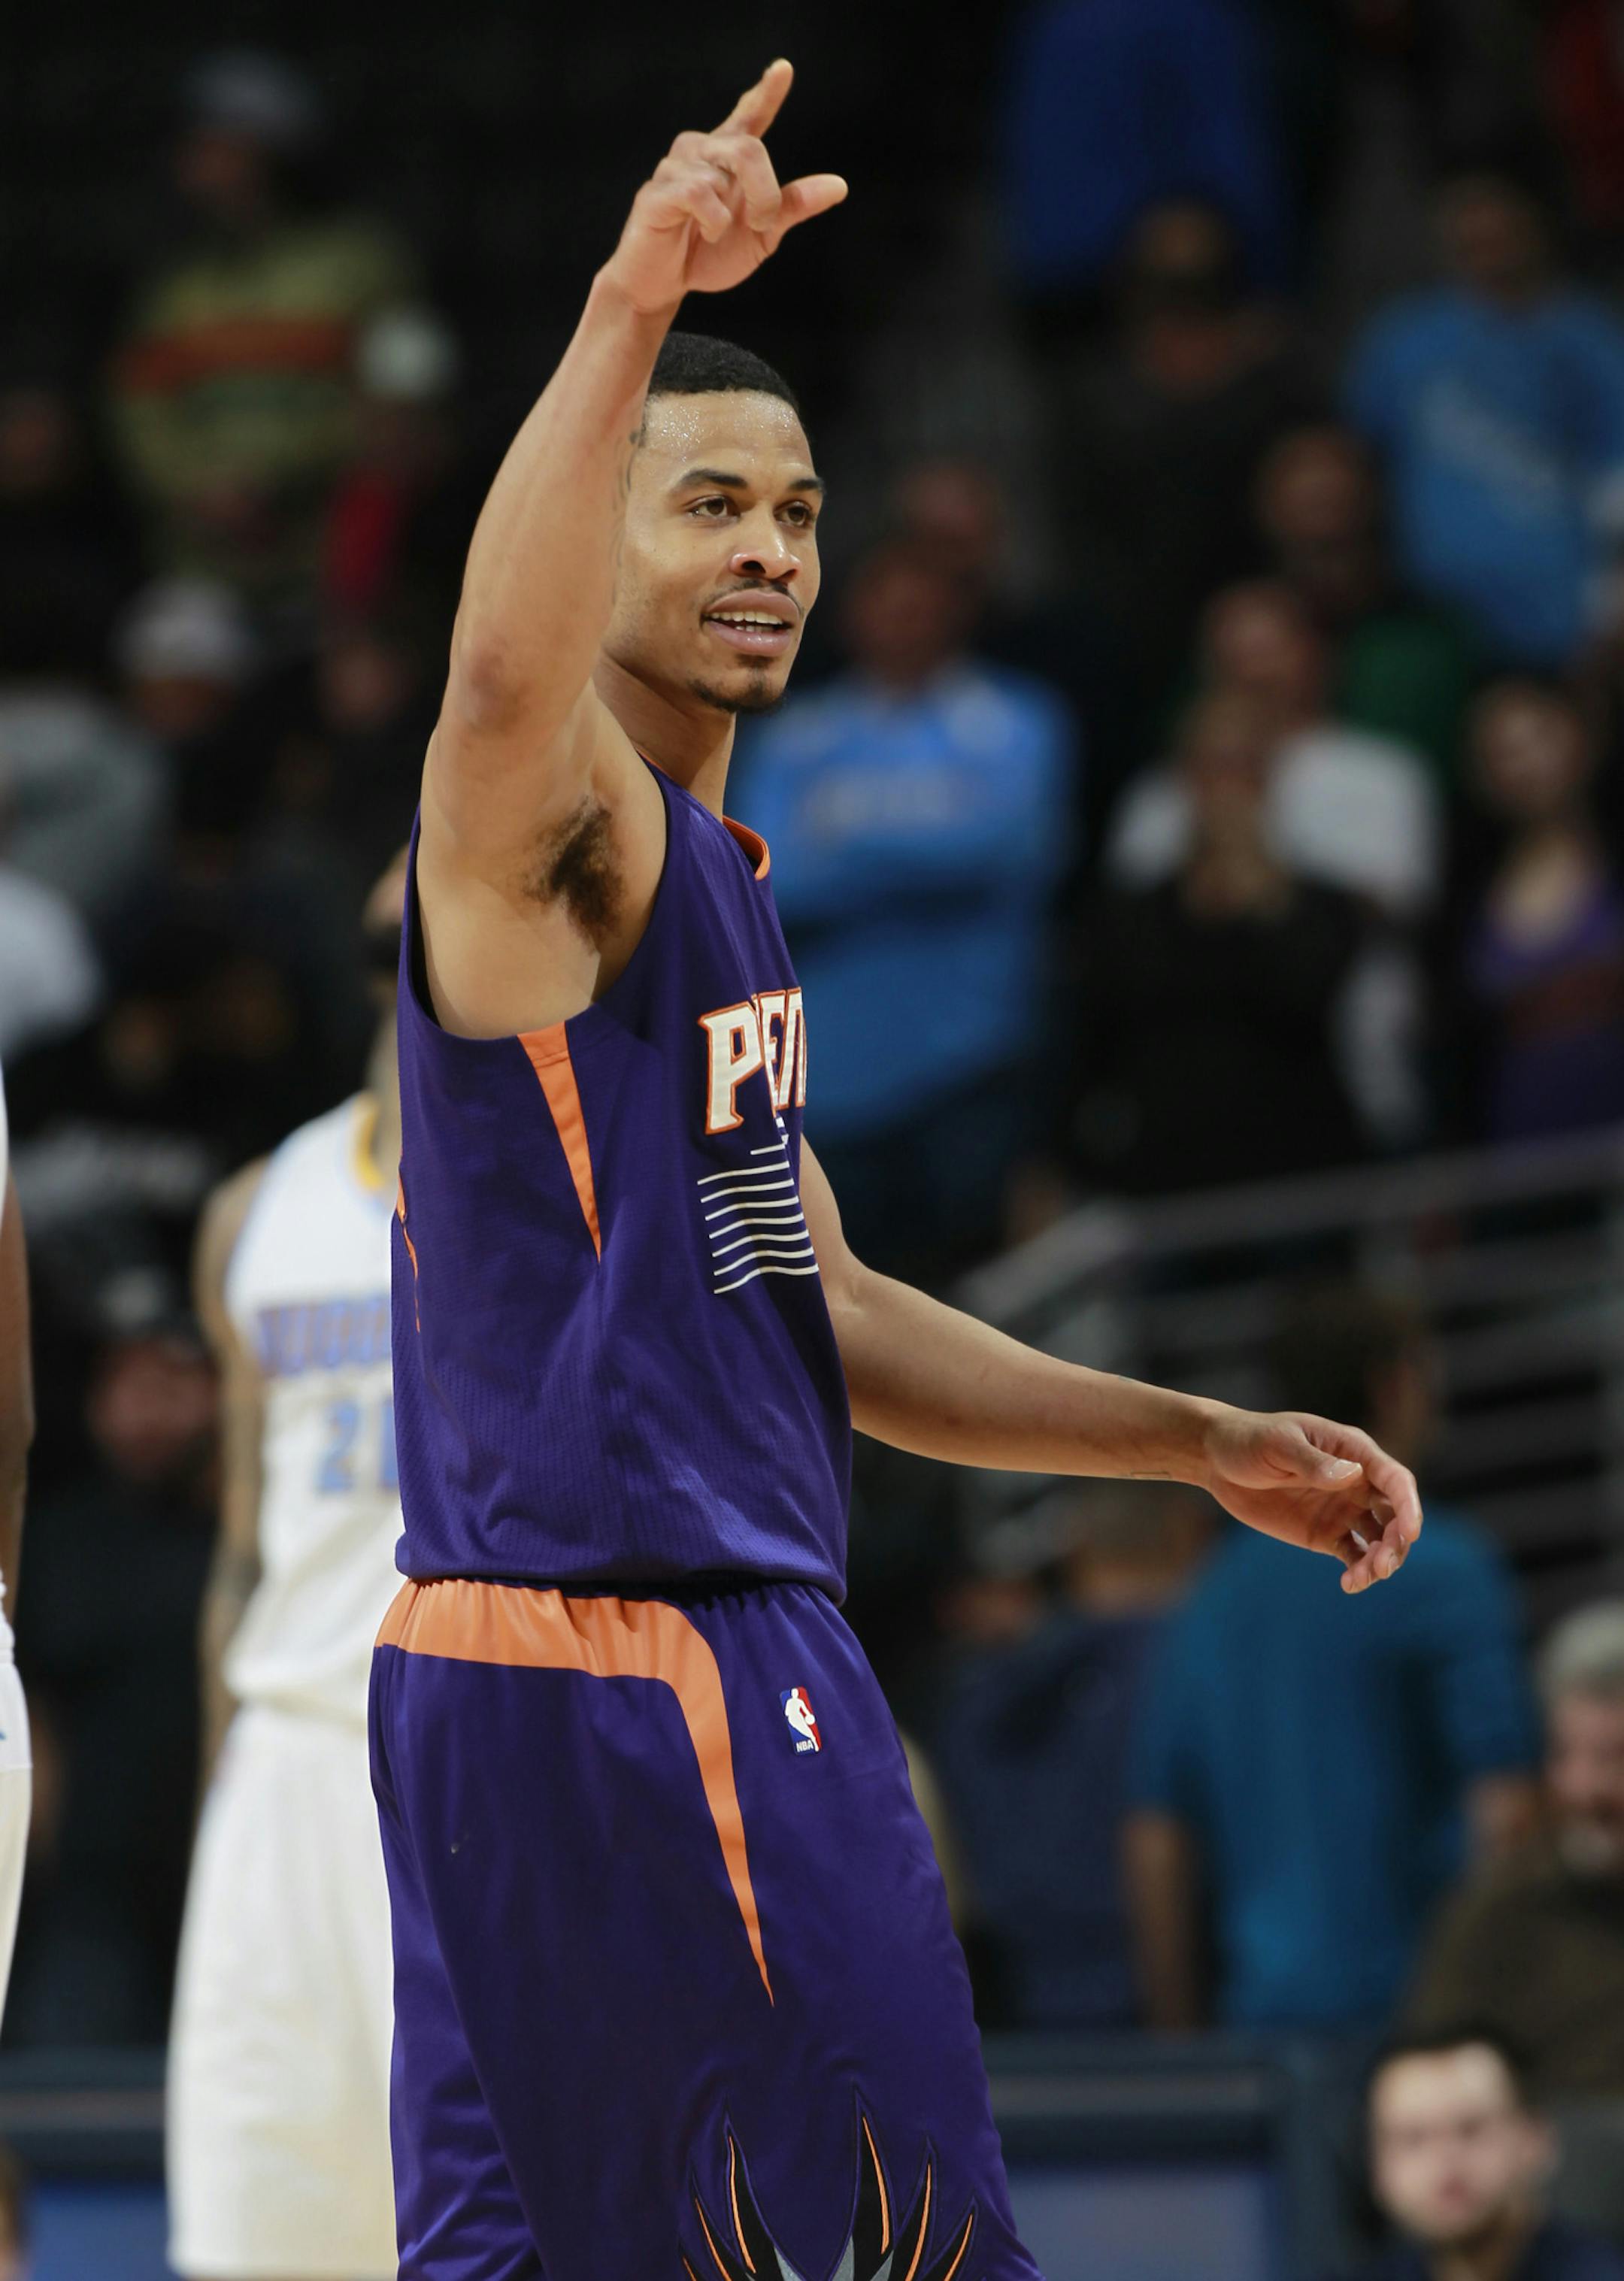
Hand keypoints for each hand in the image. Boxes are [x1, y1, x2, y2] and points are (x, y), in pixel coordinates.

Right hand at [602, 59, 847, 315]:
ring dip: (730, 217)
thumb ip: (793, 207)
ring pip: (722, 176)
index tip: (783, 69)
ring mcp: (674, 169)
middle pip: (748, 149)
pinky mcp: (655, 193)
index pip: (748, 117)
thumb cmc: (707, 255)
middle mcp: (700, 152)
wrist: (663, 285)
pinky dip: (711, 221)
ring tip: (716, 234)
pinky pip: (697, 193)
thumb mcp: (761, 234)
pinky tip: (703, 233)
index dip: (766, 93)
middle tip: (761, 223)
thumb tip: (839, 186)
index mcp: (726, 158)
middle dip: (765, 192)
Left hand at [1199, 1408, 1420, 1592]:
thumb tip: (1352, 1475)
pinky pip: (1354, 1555)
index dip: (1409, 1506)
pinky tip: (1350, 1584)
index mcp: (1353, 1451)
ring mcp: (1344, 1509)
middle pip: (1394, 1514)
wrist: (1218, 1461)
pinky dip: (1359, 1571)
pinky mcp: (1327, 1533)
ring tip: (1363, 1577)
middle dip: (1397, 1541)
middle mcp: (1357, 1481)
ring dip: (1381, 1560)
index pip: (1395, 1479)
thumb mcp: (1278, 1445)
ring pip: (1379, 1539)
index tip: (1409, 1533)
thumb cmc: (1249, 1440)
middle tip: (1382, 1565)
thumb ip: (1313, 1462)